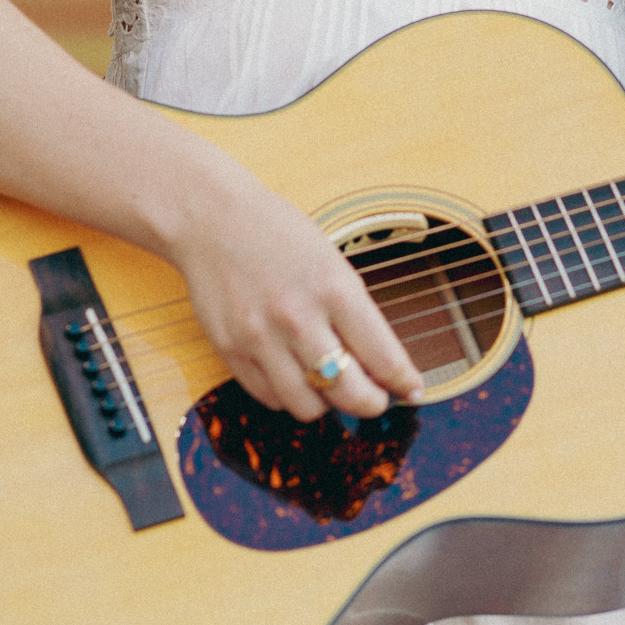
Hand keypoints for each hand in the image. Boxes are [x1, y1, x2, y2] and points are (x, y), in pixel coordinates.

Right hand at [170, 156, 424, 421]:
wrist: (211, 219)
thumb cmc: (277, 233)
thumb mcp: (331, 262)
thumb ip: (354, 313)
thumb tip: (381, 366)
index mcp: (334, 288)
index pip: (384, 357)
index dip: (404, 383)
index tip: (412, 390)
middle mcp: (298, 318)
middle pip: (349, 393)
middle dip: (371, 403)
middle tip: (374, 398)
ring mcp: (260, 338)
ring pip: (308, 406)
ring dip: (326, 403)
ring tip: (329, 384)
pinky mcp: (230, 350)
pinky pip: (269, 397)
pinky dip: (288, 395)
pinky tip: (294, 374)